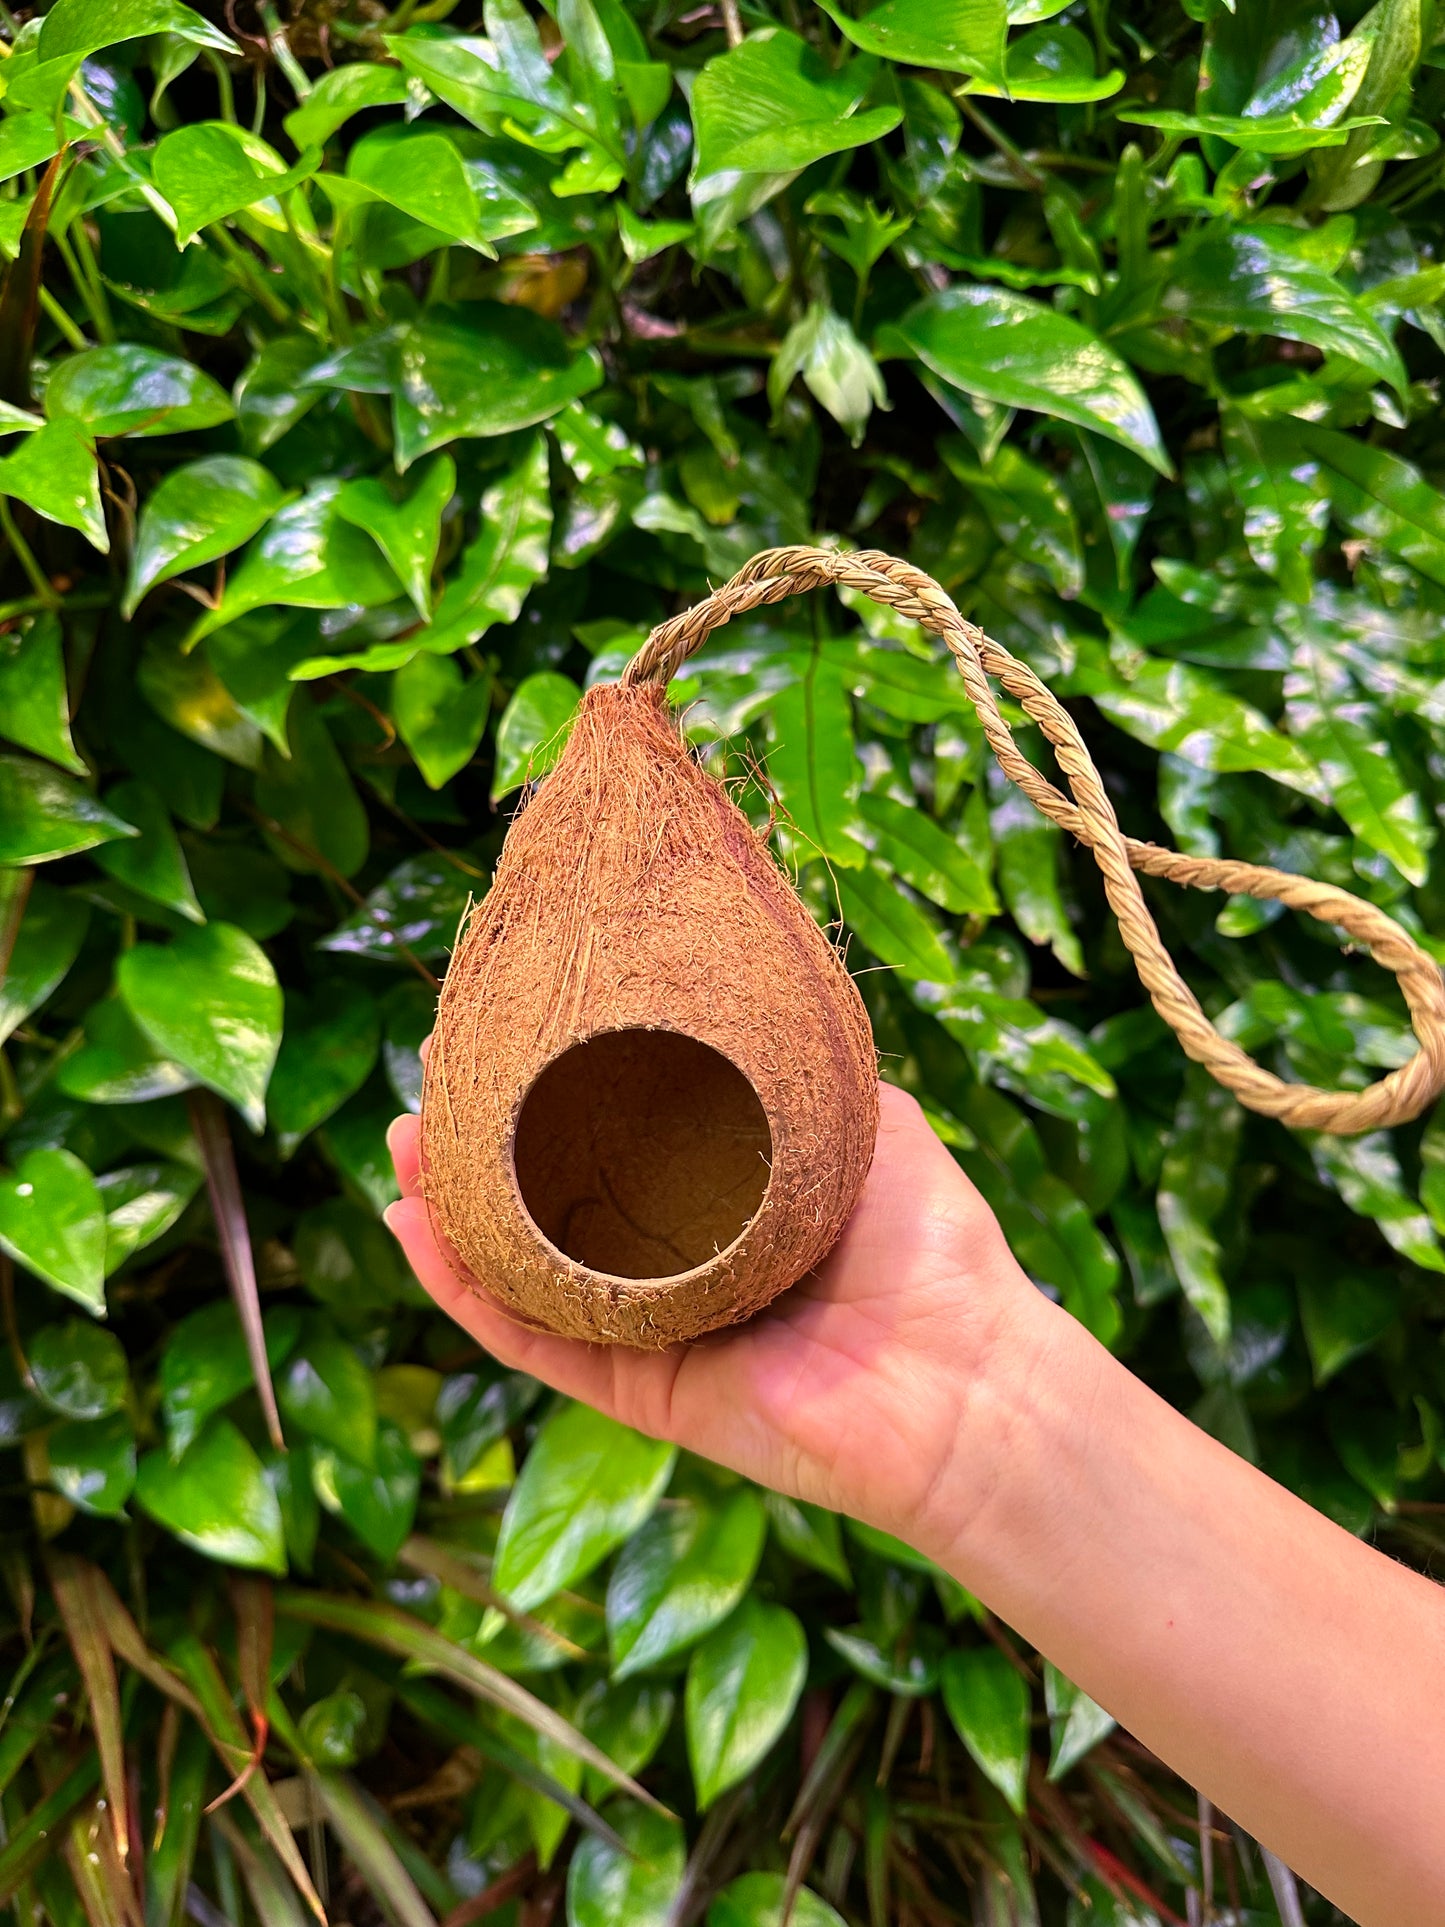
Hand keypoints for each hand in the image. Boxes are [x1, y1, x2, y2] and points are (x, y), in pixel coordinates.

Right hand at [385, 1082, 1046, 1555]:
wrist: (969, 1379)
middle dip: (483, 1147)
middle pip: (551, 1205)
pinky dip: (468, 1294)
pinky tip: (417, 1233)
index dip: (556, 1090)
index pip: (618, 1142)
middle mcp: (678, 1266)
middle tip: (430, 1081)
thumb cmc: (933, 1245)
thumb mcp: (866, 1120)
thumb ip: (801, 1067)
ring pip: (525, 1270)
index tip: (502, 1027)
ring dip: (452, 1213)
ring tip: (402, 1147)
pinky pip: (537, 1342)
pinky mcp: (643, 1393)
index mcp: (724, 1205)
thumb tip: (742, 989)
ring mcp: (654, 1332)